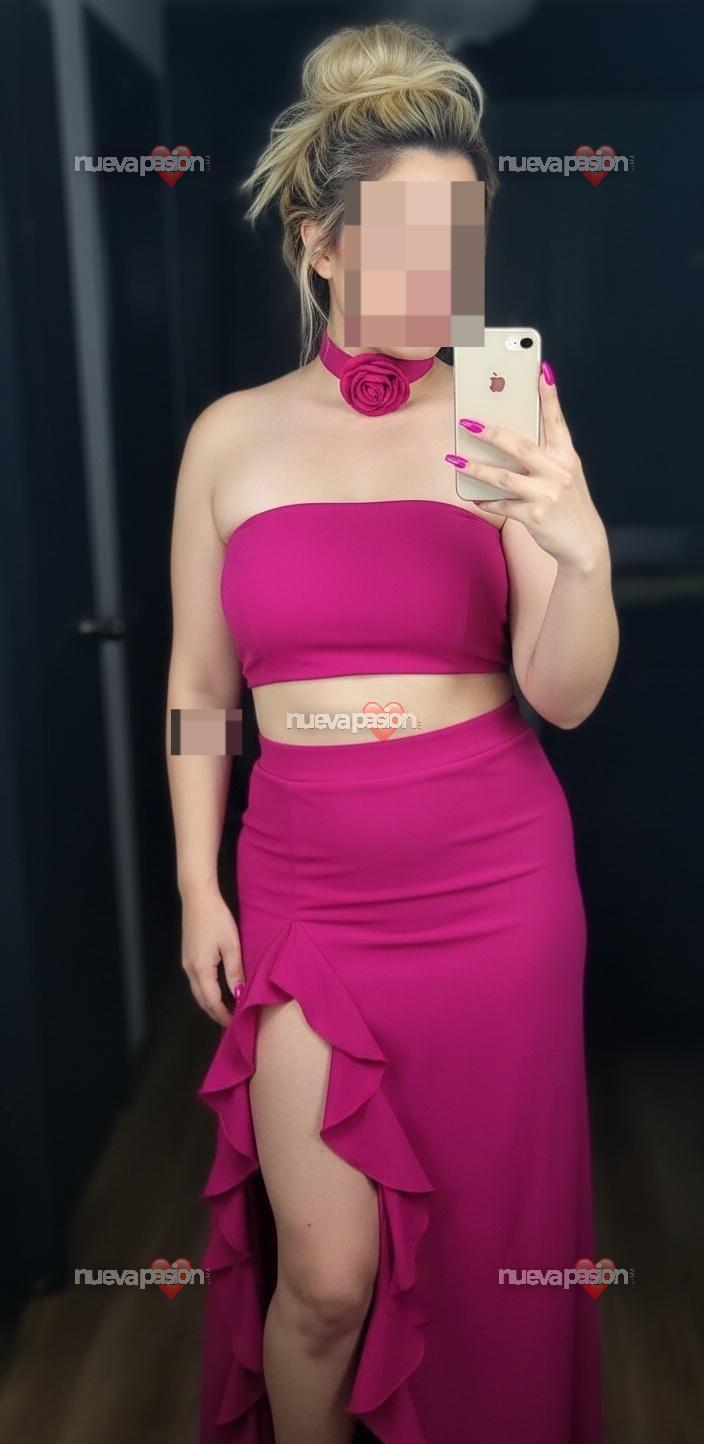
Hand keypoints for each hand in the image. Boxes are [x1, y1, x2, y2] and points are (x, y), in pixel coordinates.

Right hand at [180, 883, 244, 1025]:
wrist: (198, 897)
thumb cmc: (217, 918)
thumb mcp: (231, 945)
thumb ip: (235, 972)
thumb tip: (239, 995)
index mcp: (201, 968)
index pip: (212, 1001)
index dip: (223, 1015)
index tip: (235, 1024)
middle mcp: (190, 969)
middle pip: (202, 1000)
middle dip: (216, 1013)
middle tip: (232, 1022)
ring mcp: (186, 963)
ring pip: (198, 991)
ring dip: (211, 1003)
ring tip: (227, 1009)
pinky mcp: (188, 956)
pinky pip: (196, 981)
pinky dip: (207, 991)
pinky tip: (218, 990)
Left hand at [445, 364, 606, 568]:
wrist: (583, 542)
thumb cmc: (567, 501)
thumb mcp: (564, 473)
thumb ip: (544, 453)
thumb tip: (508, 435)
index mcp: (567, 455)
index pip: (557, 420)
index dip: (549, 396)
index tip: (540, 371)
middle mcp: (559, 471)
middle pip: (520, 446)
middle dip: (491, 432)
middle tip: (467, 422)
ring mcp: (547, 494)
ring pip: (504, 477)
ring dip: (476, 467)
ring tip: (454, 460)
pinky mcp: (536, 517)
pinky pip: (503, 505)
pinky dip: (486, 501)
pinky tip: (473, 495)